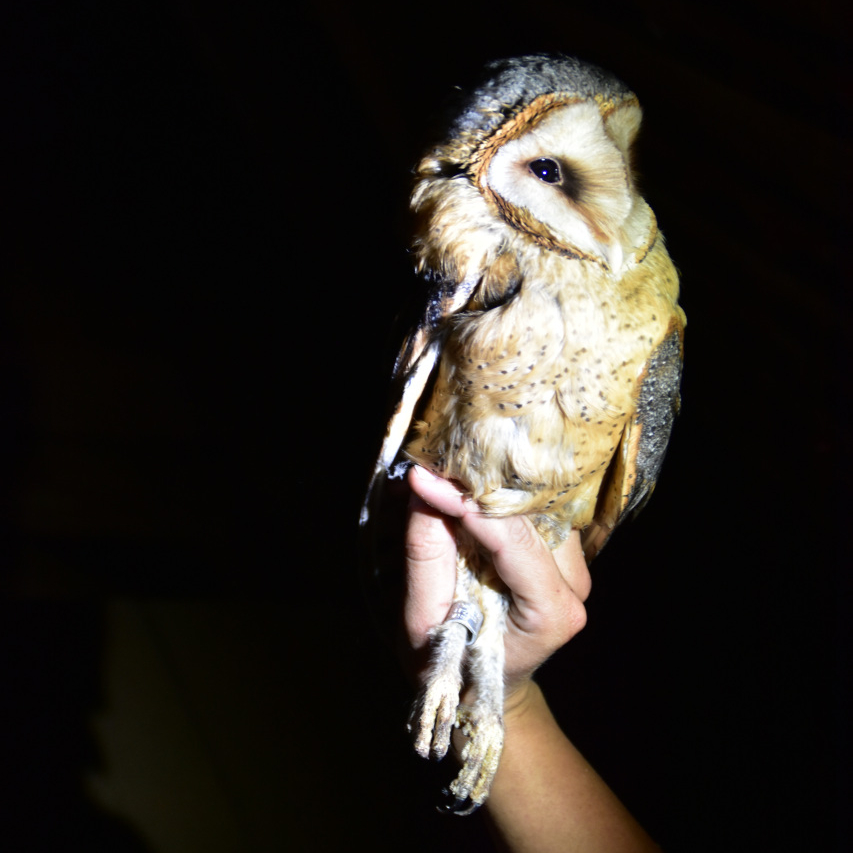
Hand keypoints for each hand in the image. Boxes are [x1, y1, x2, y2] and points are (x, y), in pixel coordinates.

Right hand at [403, 465, 590, 711]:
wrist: (483, 688)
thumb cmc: (452, 666)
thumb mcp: (424, 622)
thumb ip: (426, 558)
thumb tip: (422, 491)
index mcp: (552, 614)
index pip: (514, 540)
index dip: (466, 503)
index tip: (422, 477)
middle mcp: (575, 586)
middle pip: (535, 514)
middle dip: (483, 485)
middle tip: (434, 465)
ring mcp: (576, 568)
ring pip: (539, 504)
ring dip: (494, 486)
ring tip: (448, 473)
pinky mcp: (564, 554)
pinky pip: (537, 510)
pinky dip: (502, 496)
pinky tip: (471, 484)